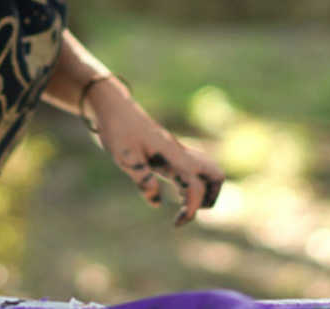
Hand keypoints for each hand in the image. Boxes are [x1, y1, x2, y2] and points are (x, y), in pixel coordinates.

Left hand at [86, 79, 223, 226]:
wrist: (113, 107)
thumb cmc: (117, 130)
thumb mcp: (124, 156)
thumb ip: (142, 178)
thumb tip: (157, 202)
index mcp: (172, 156)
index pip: (196, 186)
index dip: (192, 209)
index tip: (176, 223)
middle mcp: (180, 153)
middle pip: (216, 175)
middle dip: (210, 198)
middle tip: (186, 210)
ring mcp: (177, 151)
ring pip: (208, 170)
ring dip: (204, 191)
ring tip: (182, 203)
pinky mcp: (170, 152)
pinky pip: (194, 168)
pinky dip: (192, 183)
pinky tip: (173, 190)